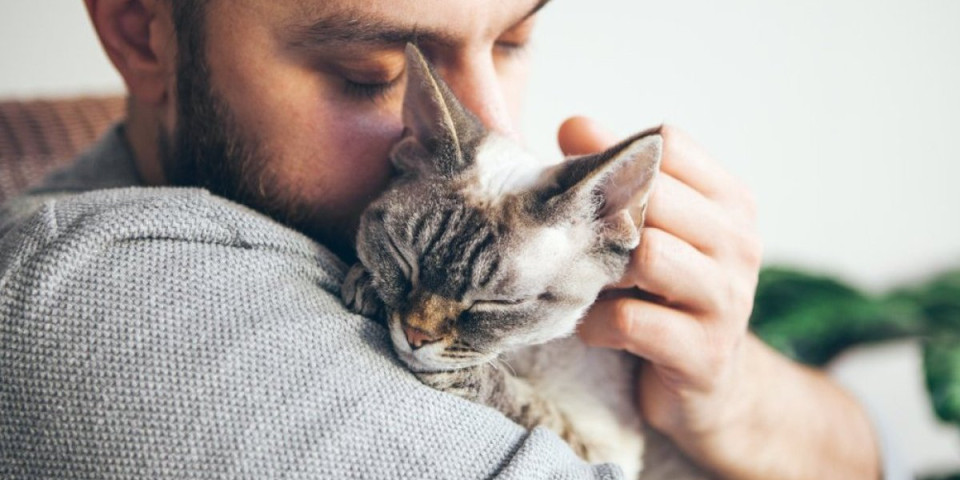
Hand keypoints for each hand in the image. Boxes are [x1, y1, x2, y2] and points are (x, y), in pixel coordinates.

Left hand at [559, 117, 880, 478]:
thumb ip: (619, 177)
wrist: (715, 391)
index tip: (585, 184)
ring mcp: (728, 300)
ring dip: (598, 270)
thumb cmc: (669, 297)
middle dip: (603, 213)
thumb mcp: (653, 231)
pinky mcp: (705, 355)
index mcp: (730, 202)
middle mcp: (739, 243)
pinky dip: (596, 323)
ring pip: (647, 255)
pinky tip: (592, 328)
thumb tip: (574, 124)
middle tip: (572, 238)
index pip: (669, 143)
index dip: (616, 155)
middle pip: (655, 194)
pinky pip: (632, 321)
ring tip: (585, 284)